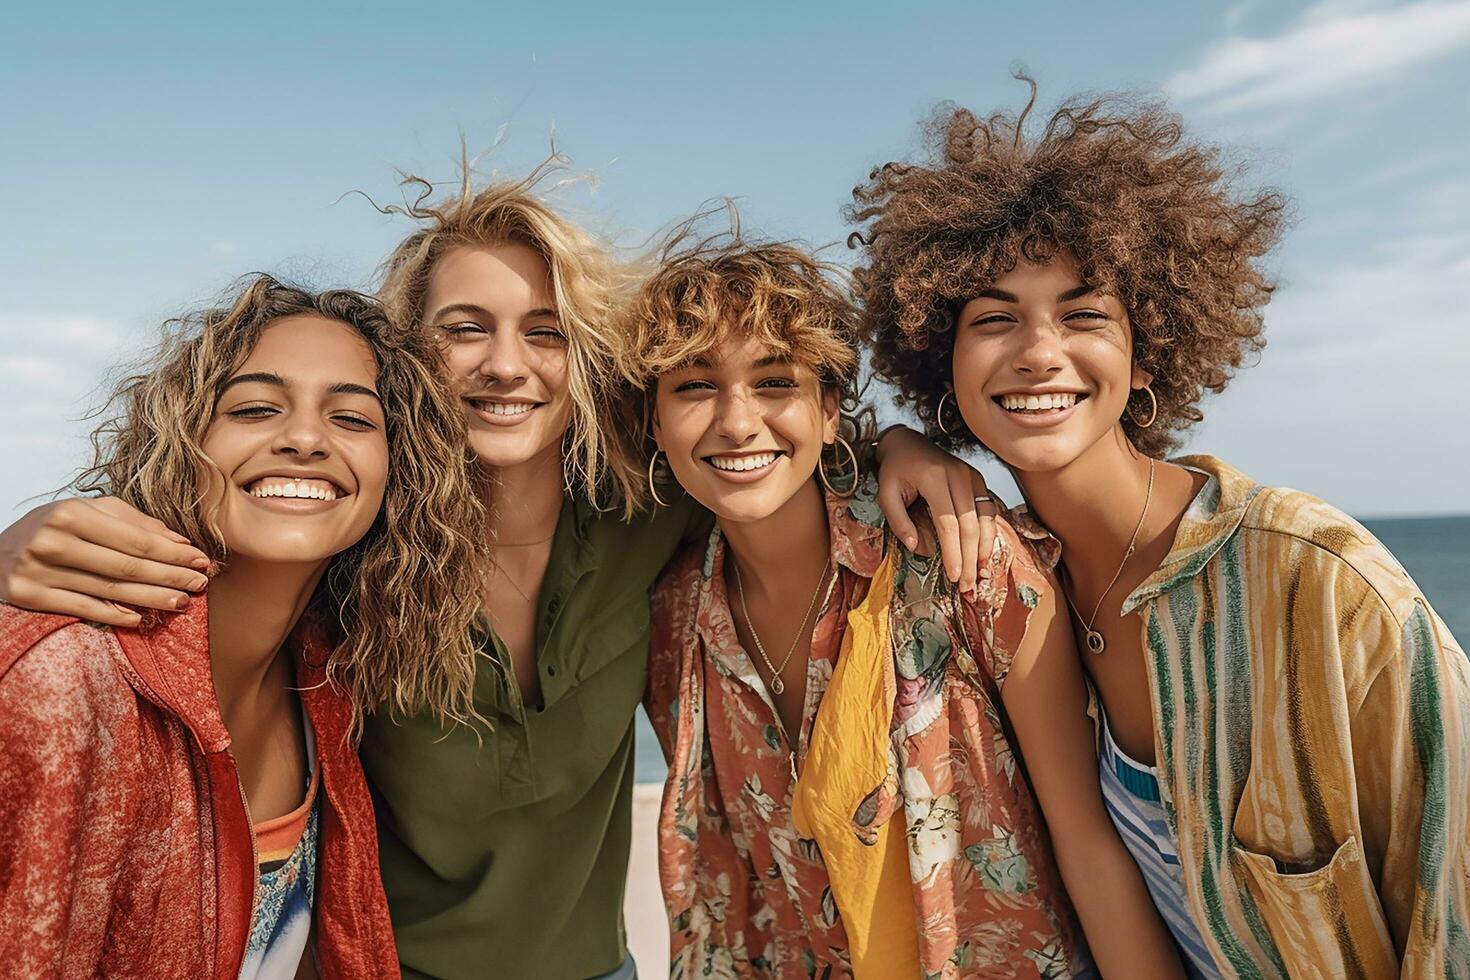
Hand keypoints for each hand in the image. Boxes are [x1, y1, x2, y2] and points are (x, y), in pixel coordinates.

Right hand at [0, 497, 210, 626]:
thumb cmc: (50, 528)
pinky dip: (117, 616)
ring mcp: (39, 573)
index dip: (173, 553)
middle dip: (170, 577)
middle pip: (127, 567)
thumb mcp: (87, 512)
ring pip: (110, 592)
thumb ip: (133, 522)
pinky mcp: (30, 598)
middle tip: (201, 583)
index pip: (135, 540)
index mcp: (70, 514)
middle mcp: (52, 543)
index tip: (202, 560)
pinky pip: (84, 610)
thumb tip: (179, 541)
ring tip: (182, 602)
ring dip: (153, 599)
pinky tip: (143, 617)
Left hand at [874, 425, 999, 596]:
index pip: (948, 523)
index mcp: (934, 478)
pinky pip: (990, 511)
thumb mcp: (885, 493)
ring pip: (985, 519)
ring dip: (983, 550)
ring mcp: (972, 476)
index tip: (953, 576)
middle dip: (969, 559)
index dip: (952, 552)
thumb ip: (897, 520)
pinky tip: (984, 554)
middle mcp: (958, 476)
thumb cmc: (895, 470)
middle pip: (970, 524)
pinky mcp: (978, 481)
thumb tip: (915, 547)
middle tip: (967, 586)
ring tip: (978, 575)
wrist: (908, 443)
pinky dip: (989, 534)